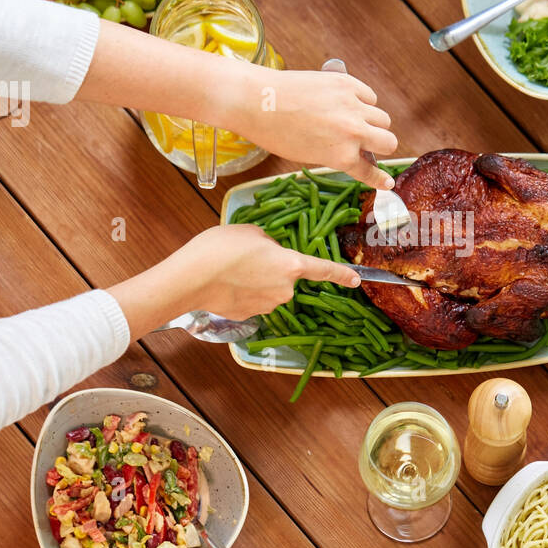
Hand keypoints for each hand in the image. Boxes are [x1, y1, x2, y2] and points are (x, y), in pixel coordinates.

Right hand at [108, 225, 361, 338]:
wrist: (191, 278)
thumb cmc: (222, 247)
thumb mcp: (251, 232)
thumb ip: (269, 242)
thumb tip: (269, 252)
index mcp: (292, 264)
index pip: (323, 270)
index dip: (341, 274)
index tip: (356, 280)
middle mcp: (285, 289)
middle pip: (287, 277)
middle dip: (274, 268)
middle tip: (248, 256)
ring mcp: (268, 305)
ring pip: (269, 289)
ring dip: (257, 280)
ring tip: (232, 269)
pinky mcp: (250, 315)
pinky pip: (253, 300)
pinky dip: (244, 293)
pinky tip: (226, 284)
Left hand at [237, 68, 396, 190]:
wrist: (259, 100)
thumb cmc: (275, 133)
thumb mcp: (308, 156)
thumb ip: (336, 155)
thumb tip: (354, 152)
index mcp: (341, 156)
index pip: (370, 171)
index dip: (379, 179)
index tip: (387, 182)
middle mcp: (352, 132)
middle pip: (389, 142)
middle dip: (381, 146)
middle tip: (369, 144)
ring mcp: (352, 106)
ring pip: (383, 118)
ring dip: (373, 123)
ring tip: (356, 121)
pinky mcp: (347, 84)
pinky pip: (369, 96)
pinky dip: (364, 102)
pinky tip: (349, 103)